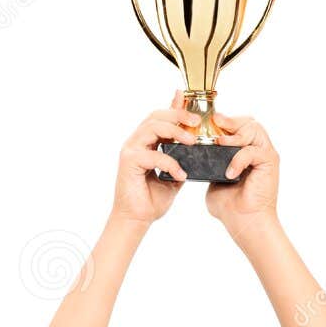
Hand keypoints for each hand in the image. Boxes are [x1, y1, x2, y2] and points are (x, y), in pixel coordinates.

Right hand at [111, 91, 199, 225]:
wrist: (137, 219)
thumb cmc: (151, 199)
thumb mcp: (172, 175)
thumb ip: (180, 159)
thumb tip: (197, 150)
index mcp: (146, 142)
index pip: (161, 118)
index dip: (175, 107)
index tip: (194, 107)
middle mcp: (137, 142)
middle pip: (156, 116)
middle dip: (178, 115)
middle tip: (197, 121)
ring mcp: (131, 149)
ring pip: (153, 127)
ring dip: (175, 132)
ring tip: (192, 142)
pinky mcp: (129, 161)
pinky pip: (153, 155)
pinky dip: (170, 163)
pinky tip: (181, 174)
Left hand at [204, 112, 279, 232]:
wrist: (243, 224)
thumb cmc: (230, 207)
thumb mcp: (213, 178)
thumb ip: (208, 163)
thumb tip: (195, 151)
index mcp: (245, 152)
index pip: (238, 126)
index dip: (224, 121)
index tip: (207, 122)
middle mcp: (257, 150)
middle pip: (248, 122)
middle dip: (230, 121)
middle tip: (215, 123)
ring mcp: (265, 155)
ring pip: (254, 129)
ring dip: (235, 135)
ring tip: (221, 144)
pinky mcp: (269, 163)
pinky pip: (252, 151)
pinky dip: (238, 159)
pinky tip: (229, 173)